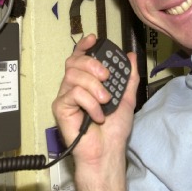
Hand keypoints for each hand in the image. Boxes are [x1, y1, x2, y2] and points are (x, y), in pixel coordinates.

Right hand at [52, 34, 138, 190]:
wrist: (108, 151)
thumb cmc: (114, 130)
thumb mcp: (126, 98)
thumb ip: (128, 77)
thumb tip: (131, 56)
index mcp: (87, 82)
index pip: (80, 57)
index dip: (84, 46)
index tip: (93, 39)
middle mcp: (74, 86)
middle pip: (74, 62)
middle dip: (92, 64)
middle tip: (106, 77)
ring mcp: (66, 96)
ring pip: (74, 75)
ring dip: (94, 86)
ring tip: (105, 101)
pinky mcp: (60, 108)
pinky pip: (73, 94)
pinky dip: (90, 103)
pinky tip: (97, 116)